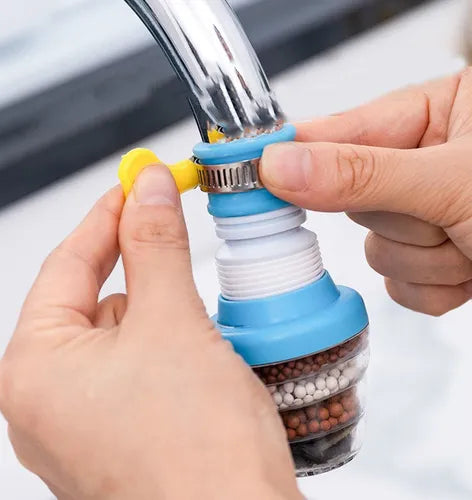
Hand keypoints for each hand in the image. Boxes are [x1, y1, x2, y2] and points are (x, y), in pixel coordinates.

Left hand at [0, 167, 299, 498]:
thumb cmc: (197, 453)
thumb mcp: (172, 322)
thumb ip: (155, 246)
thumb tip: (147, 189)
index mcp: (37, 371)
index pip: (68, 264)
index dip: (107, 216)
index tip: (137, 183)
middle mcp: (51, 401)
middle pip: (93, 298)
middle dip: (135, 263)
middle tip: (171, 226)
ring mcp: (88, 421)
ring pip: (123, 332)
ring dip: (158, 307)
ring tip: (193, 309)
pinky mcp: (126, 432)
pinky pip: (141, 363)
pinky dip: (168, 341)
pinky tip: (197, 350)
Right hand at [261, 67, 471, 315]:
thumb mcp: (455, 180)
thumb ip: (360, 174)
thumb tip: (281, 165)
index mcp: (435, 114)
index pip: (339, 131)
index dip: (296, 155)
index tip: (250, 171)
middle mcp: (427, 162)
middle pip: (353, 199)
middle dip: (399, 221)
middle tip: (444, 218)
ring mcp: (429, 215)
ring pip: (377, 250)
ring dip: (425, 260)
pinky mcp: (436, 262)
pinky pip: (397, 283)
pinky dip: (433, 288)